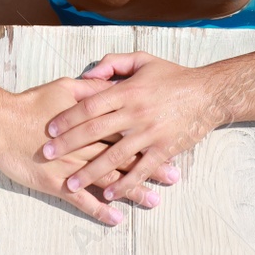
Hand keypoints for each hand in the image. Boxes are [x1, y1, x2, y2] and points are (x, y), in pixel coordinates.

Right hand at [0, 76, 175, 225]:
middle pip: (124, 156)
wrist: (0, 121)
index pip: (127, 131)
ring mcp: (72, 166)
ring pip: (108, 180)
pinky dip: (100, 209)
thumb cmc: (32, 103)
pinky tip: (116, 218)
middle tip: (174, 178)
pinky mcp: (56, 183)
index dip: (149, 138)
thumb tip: (114, 86)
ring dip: (132, 191)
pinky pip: (82, 200)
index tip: (171, 143)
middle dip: (150, 167)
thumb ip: (93, 90)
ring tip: (154, 201)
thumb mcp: (66, 87)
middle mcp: (86, 145)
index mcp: (91, 121)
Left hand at [41, 51, 237, 205]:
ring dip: (90, 171)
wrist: (208, 94)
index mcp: (128, 91)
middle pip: (95, 131)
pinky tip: (109, 194)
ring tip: (70, 183)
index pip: (90, 105)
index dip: (68, 118)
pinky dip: (125, 183)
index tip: (50, 130)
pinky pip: (141, 169)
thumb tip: (89, 73)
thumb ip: (113, 63)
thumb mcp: (143, 60)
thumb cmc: (173, 76)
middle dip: (68, 145)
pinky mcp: (164, 149)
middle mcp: (135, 113)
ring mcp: (150, 133)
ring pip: (114, 155)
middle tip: (46, 155)